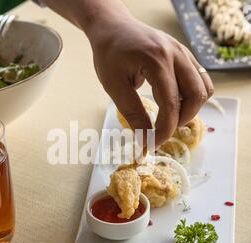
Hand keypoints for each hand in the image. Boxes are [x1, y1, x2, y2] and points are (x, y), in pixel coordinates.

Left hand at [86, 16, 213, 147]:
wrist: (113, 28)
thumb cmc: (109, 55)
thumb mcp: (114, 86)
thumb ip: (133, 113)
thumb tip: (145, 140)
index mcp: (157, 61)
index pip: (170, 104)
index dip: (163, 131)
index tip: (151, 145)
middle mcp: (177, 54)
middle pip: (196, 96)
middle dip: (180, 121)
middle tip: (161, 130)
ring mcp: (184, 52)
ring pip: (204, 88)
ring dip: (190, 109)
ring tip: (169, 116)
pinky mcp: (185, 54)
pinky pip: (200, 79)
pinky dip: (192, 96)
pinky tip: (175, 101)